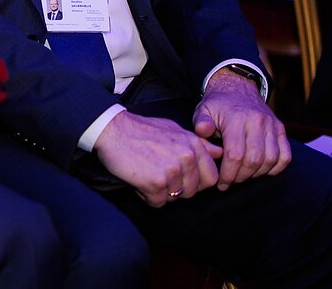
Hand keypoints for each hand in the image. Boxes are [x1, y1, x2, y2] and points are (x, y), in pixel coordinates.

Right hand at [93, 111, 221, 207]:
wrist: (113, 129)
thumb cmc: (141, 130)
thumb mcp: (174, 130)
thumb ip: (198, 143)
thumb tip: (219, 152)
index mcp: (194, 145)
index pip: (210, 178)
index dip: (195, 182)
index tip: (180, 177)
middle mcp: (187, 158)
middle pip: (192, 192)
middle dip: (177, 189)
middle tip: (159, 174)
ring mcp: (172, 171)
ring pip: (174, 199)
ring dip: (160, 192)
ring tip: (147, 173)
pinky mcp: (155, 183)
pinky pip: (157, 202)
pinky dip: (146, 195)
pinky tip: (138, 179)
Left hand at [193, 68, 290, 189]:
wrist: (237, 87)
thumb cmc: (218, 104)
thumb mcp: (203, 110)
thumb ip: (201, 123)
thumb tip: (203, 132)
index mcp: (236, 118)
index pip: (235, 155)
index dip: (228, 174)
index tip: (222, 183)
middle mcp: (257, 121)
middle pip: (254, 160)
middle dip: (241, 176)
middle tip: (231, 181)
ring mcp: (271, 125)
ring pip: (270, 159)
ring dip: (257, 173)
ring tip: (243, 175)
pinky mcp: (280, 128)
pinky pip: (285, 155)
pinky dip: (276, 167)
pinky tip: (261, 170)